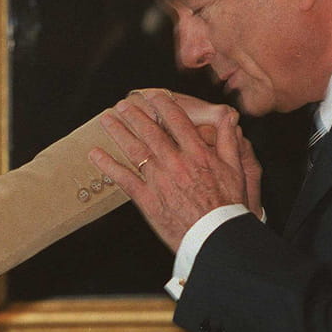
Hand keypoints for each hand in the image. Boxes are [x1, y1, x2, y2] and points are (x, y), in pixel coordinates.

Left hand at [90, 91, 261, 249]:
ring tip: (106, 119)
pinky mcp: (147, 199)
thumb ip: (229, 140)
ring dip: (119, 132)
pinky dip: (108, 165)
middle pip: (151, 131)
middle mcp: (175, 162)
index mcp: (197, 153)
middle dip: (134, 115)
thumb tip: (230, 117)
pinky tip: (96, 154)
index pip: (177, 121)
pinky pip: (124, 178)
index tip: (152, 95)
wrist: (215, 236)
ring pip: (135, 149)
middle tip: (122, 104)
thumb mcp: (236, 169)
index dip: (163, 105)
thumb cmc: (228, 205)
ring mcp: (159, 180)